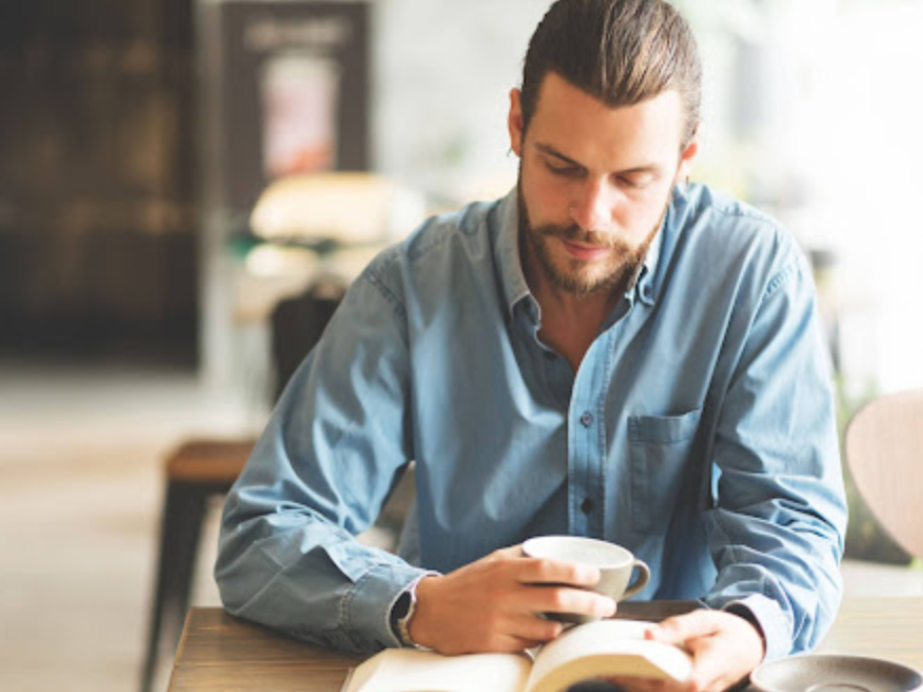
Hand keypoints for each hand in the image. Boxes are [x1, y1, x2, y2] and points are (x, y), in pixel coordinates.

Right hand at [408, 545, 616, 654]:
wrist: (430, 610)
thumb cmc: (468, 583)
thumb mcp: (494, 561)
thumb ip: (523, 557)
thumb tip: (560, 554)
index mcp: (505, 569)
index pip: (547, 568)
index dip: (576, 572)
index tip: (596, 576)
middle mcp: (504, 594)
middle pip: (557, 599)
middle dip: (589, 603)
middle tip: (608, 606)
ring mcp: (500, 622)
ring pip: (548, 628)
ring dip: (569, 625)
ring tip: (580, 621)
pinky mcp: (495, 644)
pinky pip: (531, 644)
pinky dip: (544, 639)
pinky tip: (550, 633)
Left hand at [608, 610, 764, 691]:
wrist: (749, 646)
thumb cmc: (727, 631)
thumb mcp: (706, 619)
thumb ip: (679, 627)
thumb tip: (649, 636)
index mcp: (708, 670)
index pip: (680, 683)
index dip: (648, 677)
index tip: (621, 666)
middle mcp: (701, 690)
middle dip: (629, 681)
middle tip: (601, 665)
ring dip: (632, 685)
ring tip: (604, 668)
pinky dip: (641, 685)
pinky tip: (621, 672)